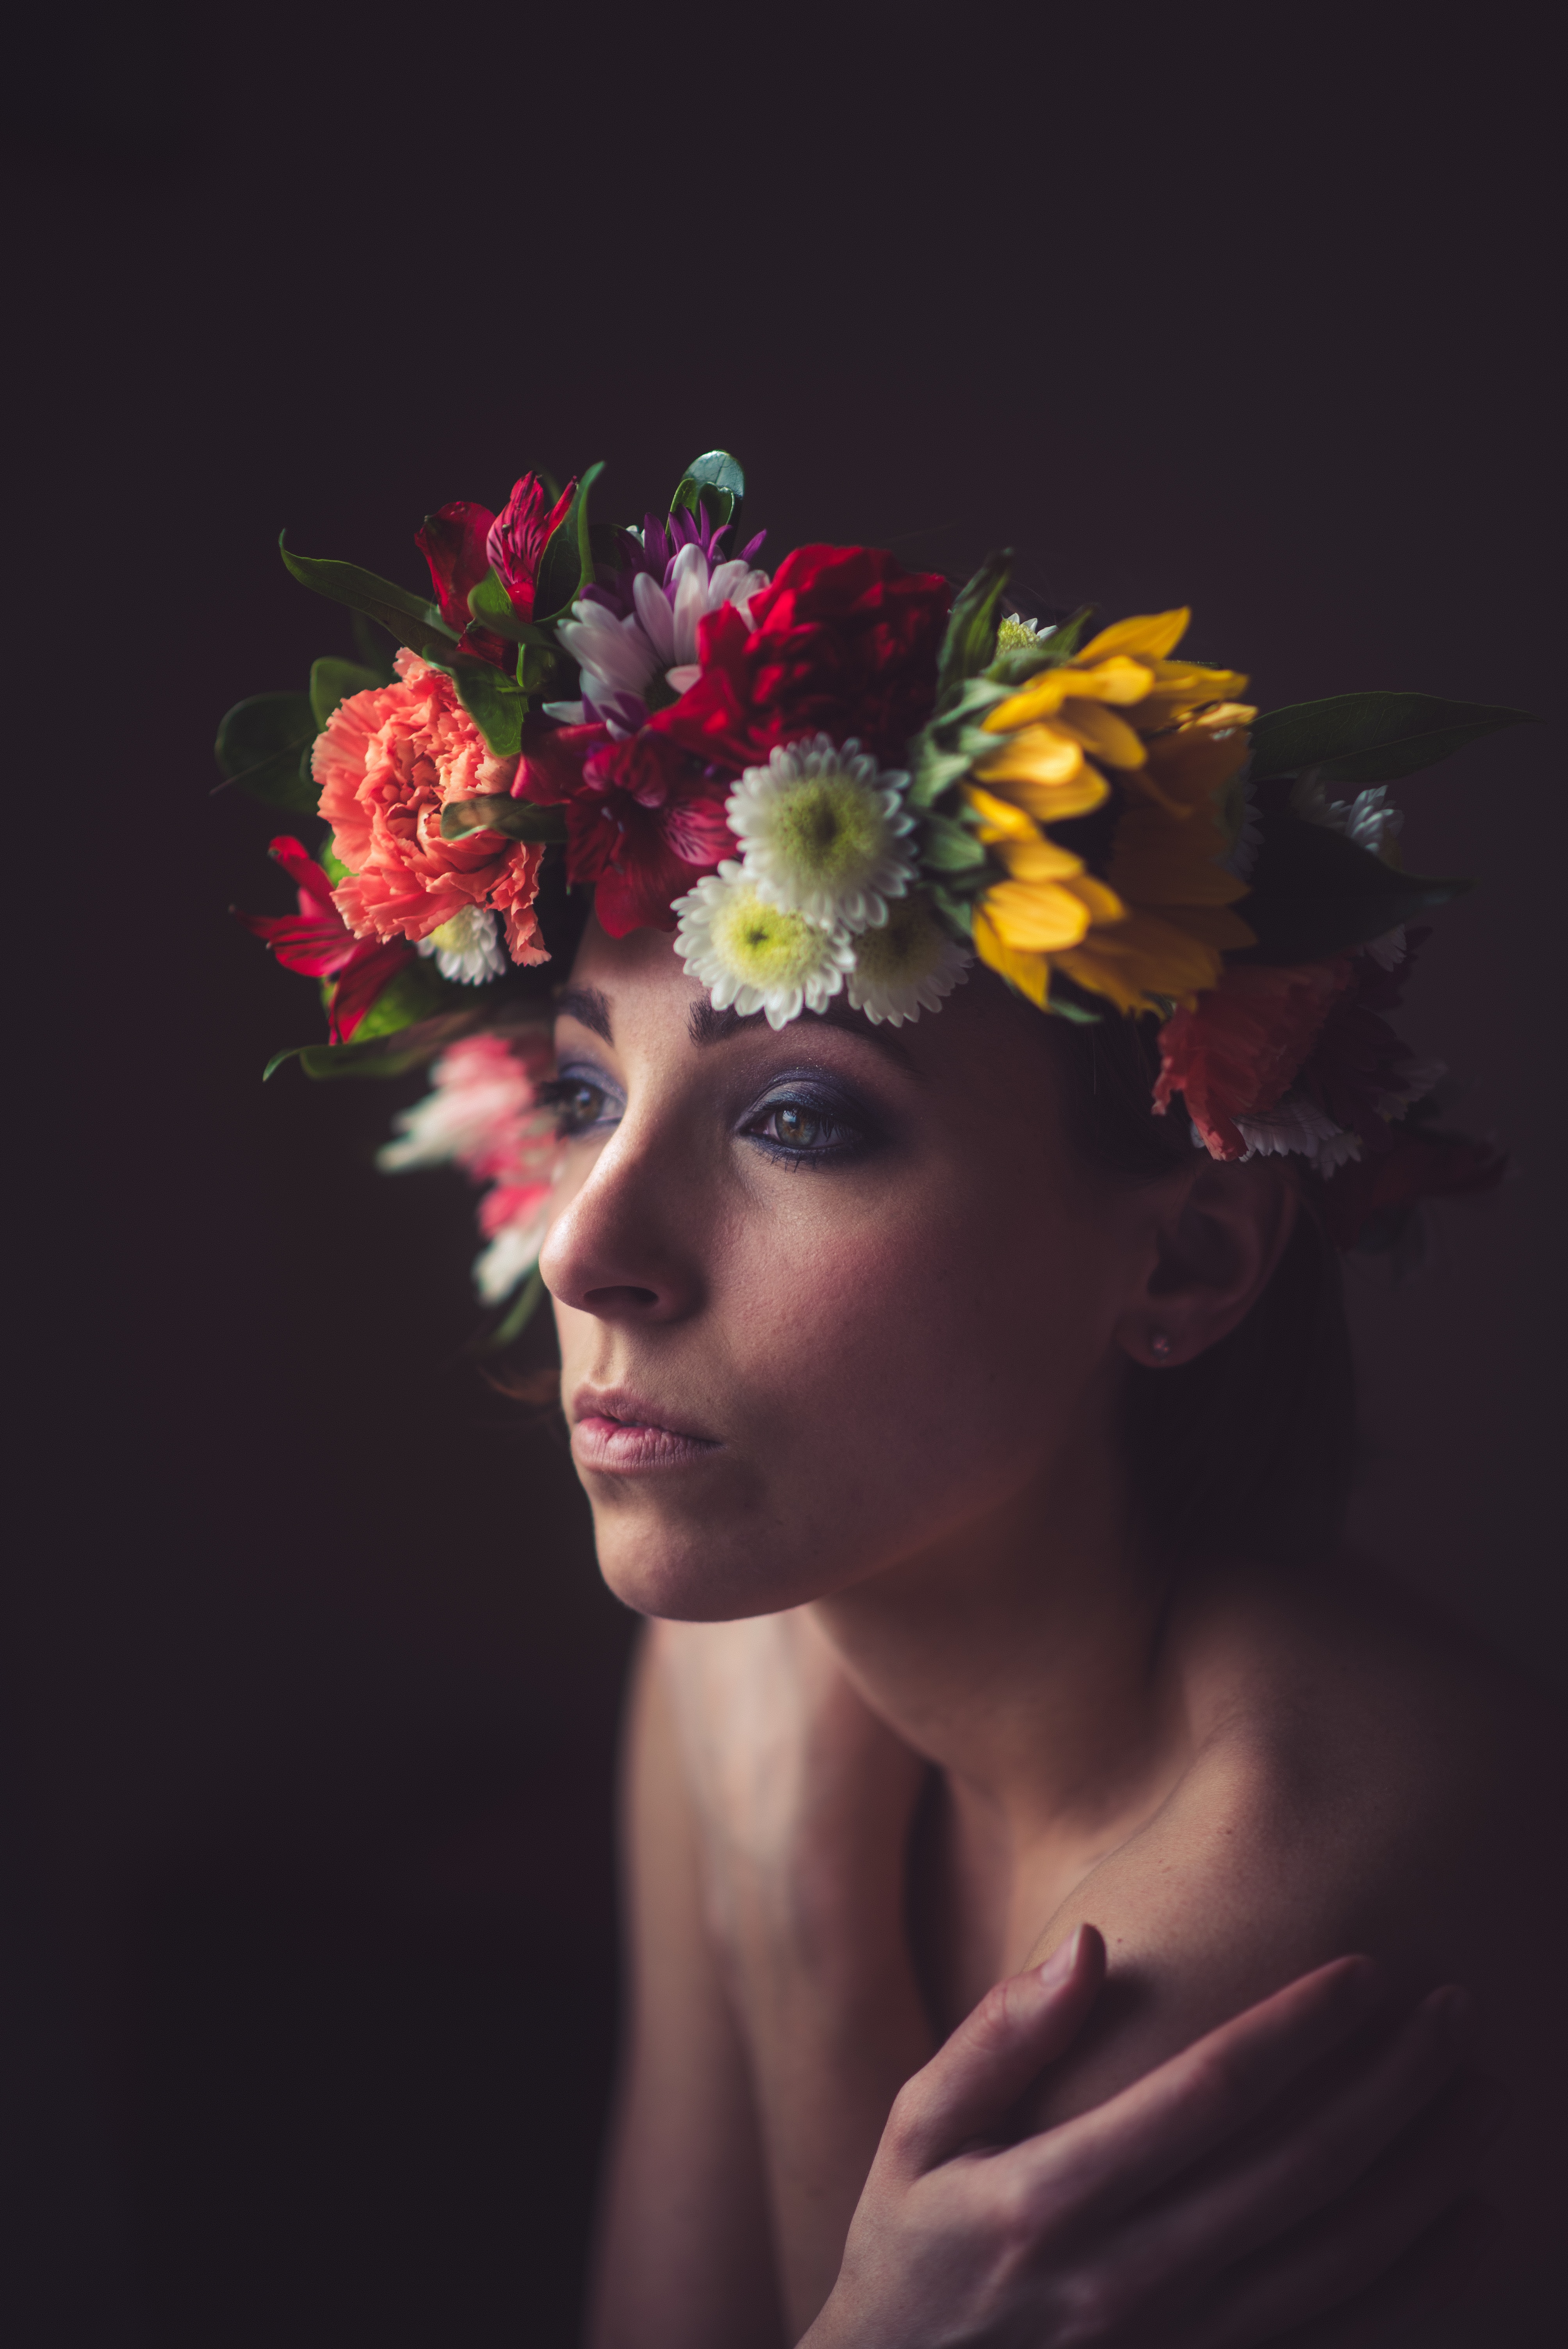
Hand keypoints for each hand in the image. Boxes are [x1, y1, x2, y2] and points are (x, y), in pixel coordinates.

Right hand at [802, 1927, 1495, 2348]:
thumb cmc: (907, 2251)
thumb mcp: (912, 2135)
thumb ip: (995, 2039)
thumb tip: (1091, 1944)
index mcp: (1048, 2201)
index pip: (1209, 2095)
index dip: (1296, 2029)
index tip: (1365, 1970)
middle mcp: (1125, 2282)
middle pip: (1294, 2171)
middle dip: (1388, 2083)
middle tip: (1453, 2010)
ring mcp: (1174, 2348)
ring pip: (1334, 2255)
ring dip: (1417, 2169)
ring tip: (1475, 2090)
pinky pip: (1336, 2334)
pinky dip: (1415, 2279)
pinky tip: (1466, 2218)